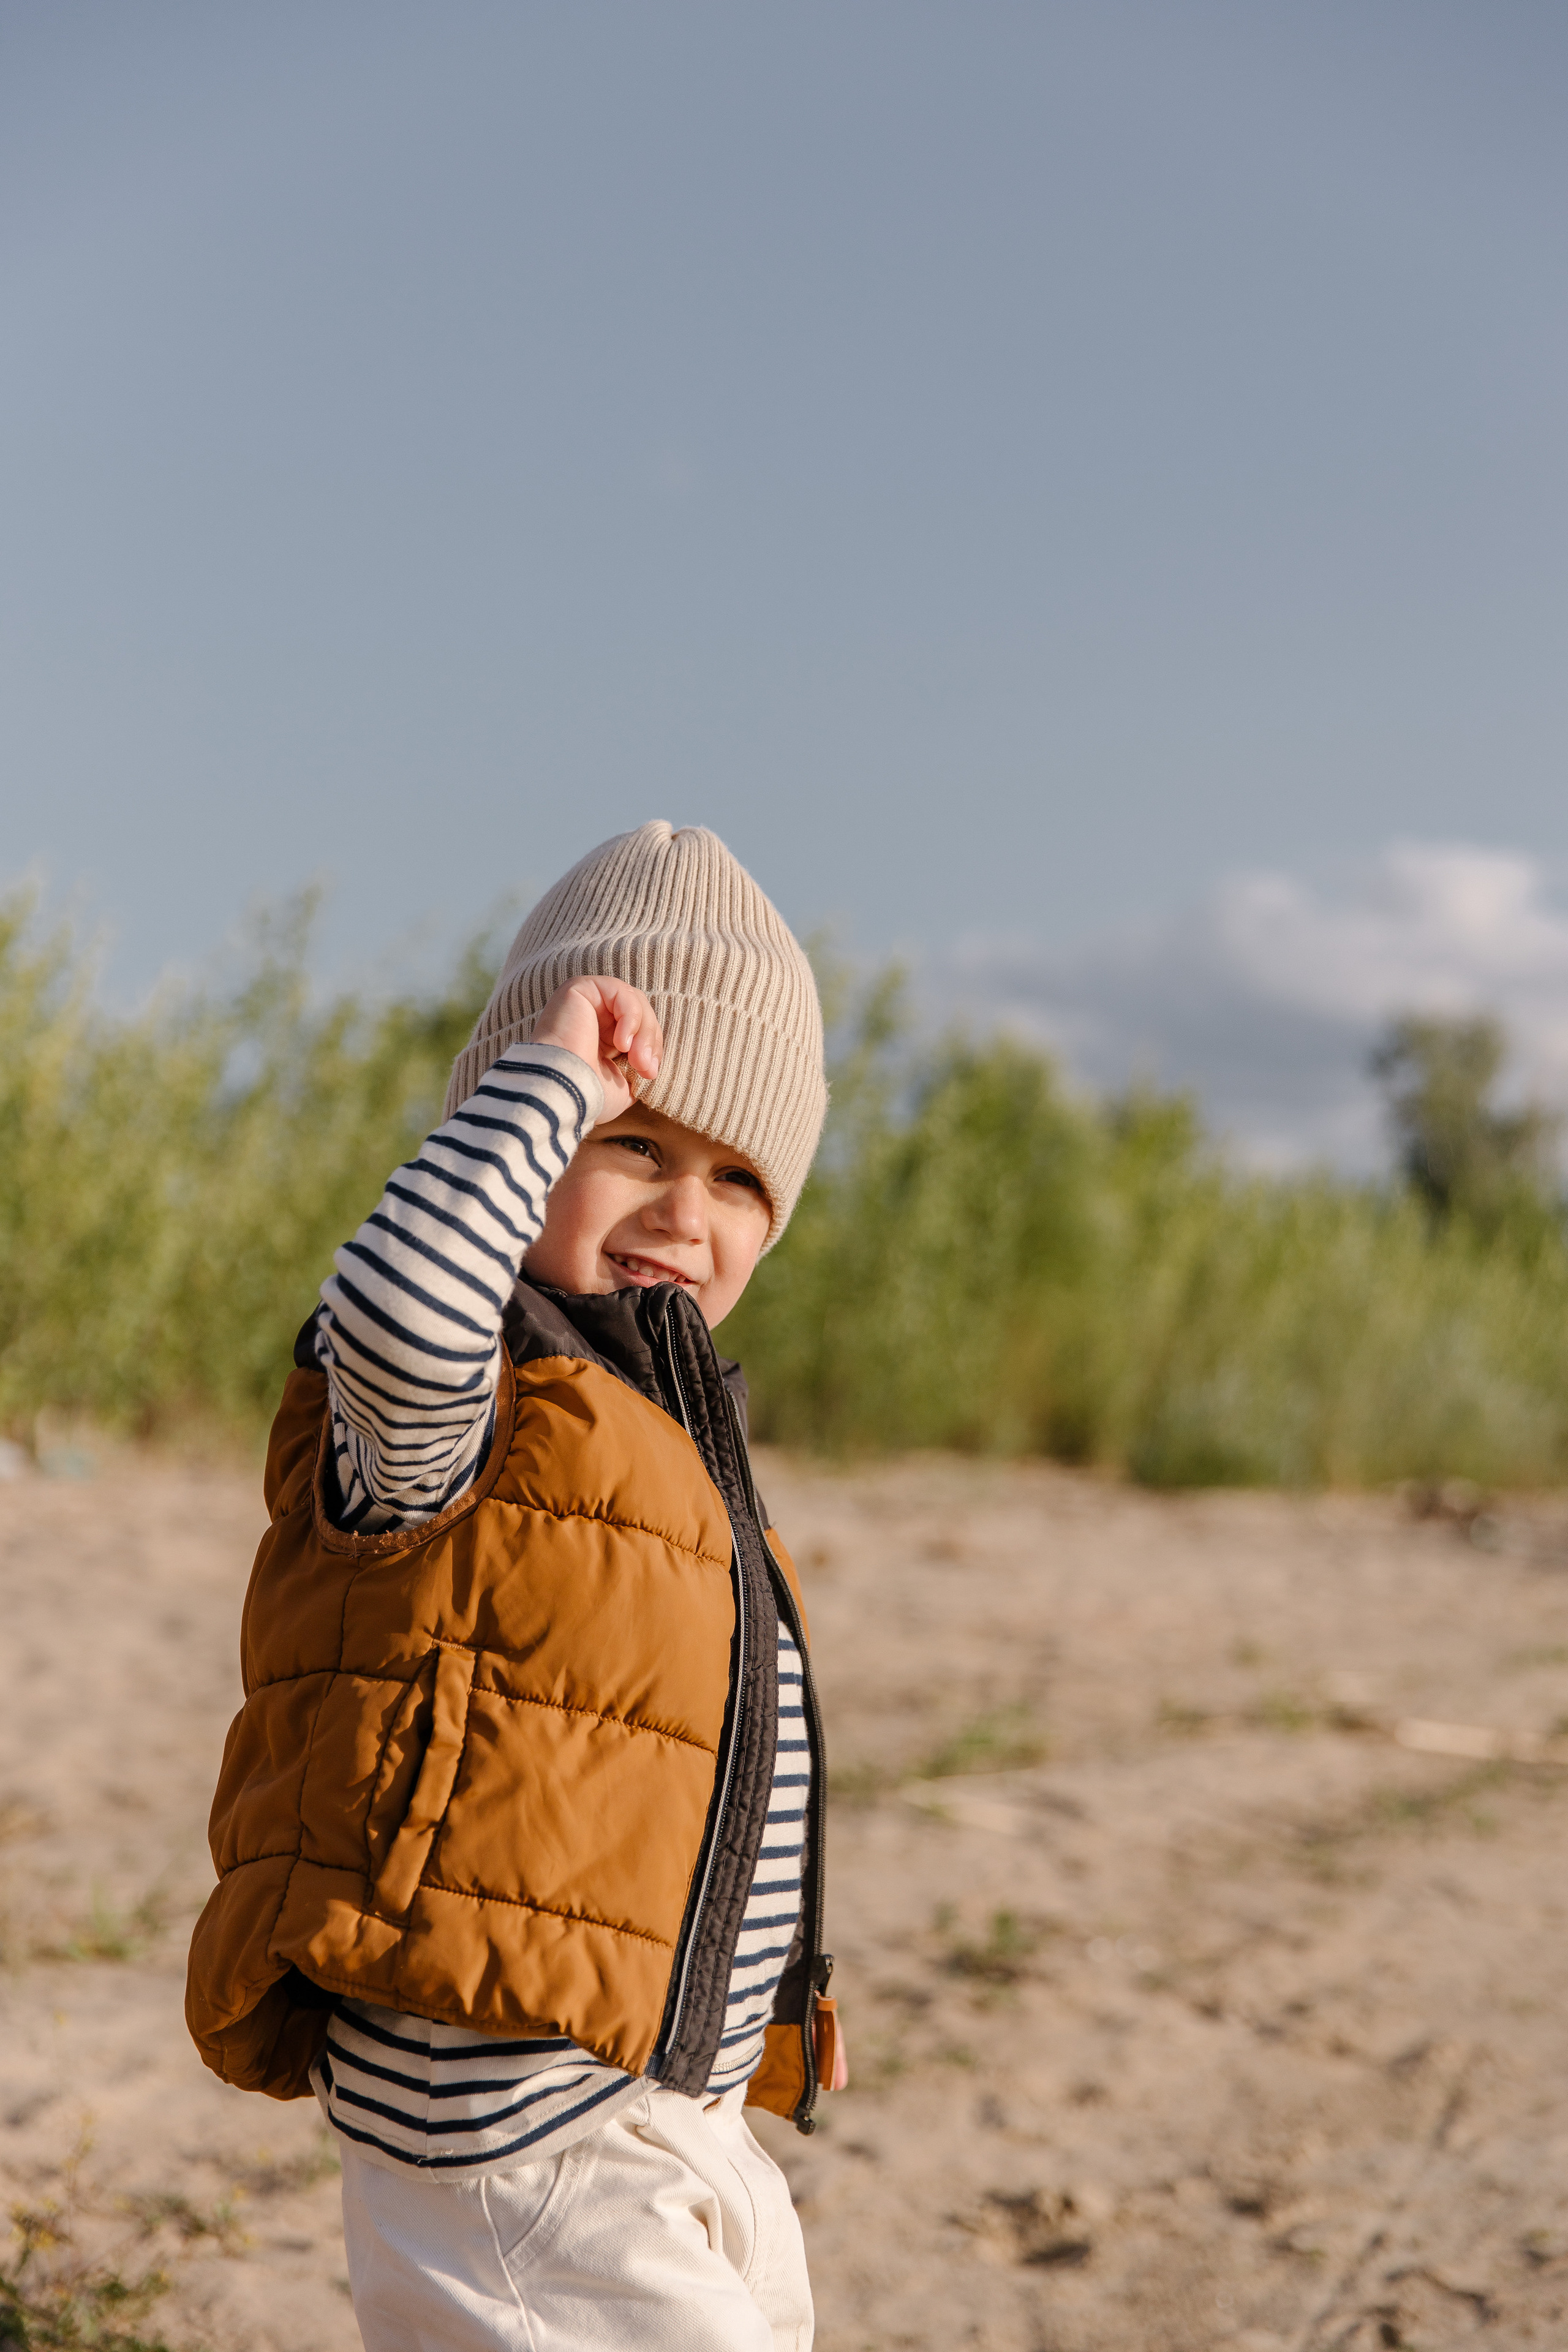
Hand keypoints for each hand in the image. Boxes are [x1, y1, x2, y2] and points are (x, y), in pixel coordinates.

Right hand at [531, 977, 662, 1125]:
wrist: (563, 1092)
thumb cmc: (587, 1095)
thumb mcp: (623, 1085)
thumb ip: (637, 1069)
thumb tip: (651, 1062)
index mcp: (599, 1036)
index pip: (639, 1028)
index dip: (653, 1048)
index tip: (650, 1074)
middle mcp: (590, 1015)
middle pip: (640, 1012)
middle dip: (650, 1041)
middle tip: (647, 1069)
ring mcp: (585, 1000)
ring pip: (634, 1001)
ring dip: (643, 1032)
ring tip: (637, 1060)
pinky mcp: (579, 988)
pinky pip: (620, 992)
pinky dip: (630, 1018)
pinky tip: (620, 1043)